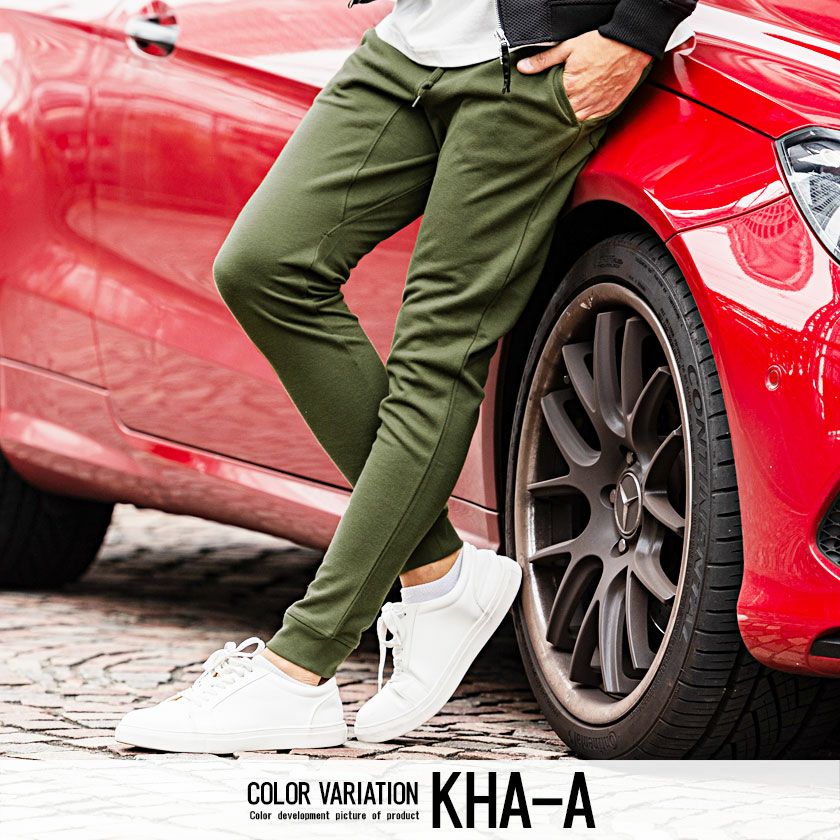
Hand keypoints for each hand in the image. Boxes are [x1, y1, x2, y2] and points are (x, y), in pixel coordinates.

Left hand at [516, 31, 651, 121]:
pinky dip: (588, 117)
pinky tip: (582, 112)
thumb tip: (523, 67)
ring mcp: (598, 106)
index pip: (551, 107)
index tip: (542, 108)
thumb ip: (544, 60)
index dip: (546, 108)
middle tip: (553, 113)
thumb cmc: (602, 44)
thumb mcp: (569, 48)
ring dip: (572, 118)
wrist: (631, 45)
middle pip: (564, 116)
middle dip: (558, 115)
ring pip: (578, 121)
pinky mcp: (609, 107)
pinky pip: (594, 120)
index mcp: (571, 87)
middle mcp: (584, 100)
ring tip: (567, 113)